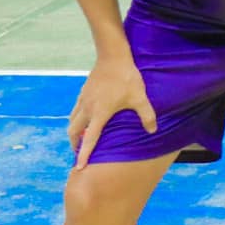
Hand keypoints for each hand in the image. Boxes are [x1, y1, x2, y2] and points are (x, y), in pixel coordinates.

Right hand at [68, 53, 154, 168]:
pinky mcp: (82, 93)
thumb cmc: (127, 78)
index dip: (84, 154)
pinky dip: (76, 120)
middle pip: (74, 132)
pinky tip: (84, 121)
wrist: (113, 57)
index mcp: (99, 113)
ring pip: (72, 121)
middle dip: (75, 145)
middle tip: (79, 153)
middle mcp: (87, 109)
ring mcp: (83, 100)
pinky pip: (75, 111)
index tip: (79, 167)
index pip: (90, 139)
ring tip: (80, 139)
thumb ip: (146, 115)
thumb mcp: (140, 97)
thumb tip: (152, 131)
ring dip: (74, 133)